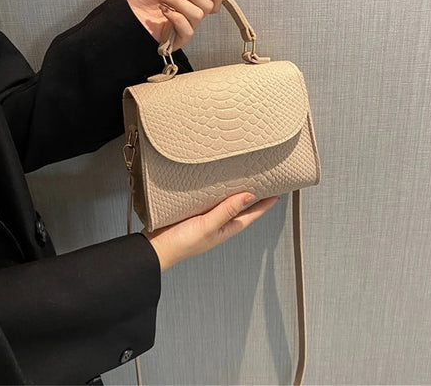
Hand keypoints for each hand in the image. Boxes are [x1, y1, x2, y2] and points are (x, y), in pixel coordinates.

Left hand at [124, 0, 221, 49]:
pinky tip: (163, 10)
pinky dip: (176, 16)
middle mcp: (191, 15)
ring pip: (197, 15)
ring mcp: (186, 27)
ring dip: (178, 1)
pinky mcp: (178, 39)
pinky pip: (187, 29)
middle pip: (207, 5)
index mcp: (192, 1)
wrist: (125, 9)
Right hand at [142, 193, 278, 271]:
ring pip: (226, 204)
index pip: (250, 215)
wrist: (154, 249)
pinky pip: (210, 201)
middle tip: (264, 183)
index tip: (277, 193)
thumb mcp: (207, 226)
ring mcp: (205, 219)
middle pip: (240, 209)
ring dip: (236, 194)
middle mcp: (217, 225)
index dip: (264, 205)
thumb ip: (227, 211)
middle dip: (253, 198)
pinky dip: (217, 193)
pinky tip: (215, 185)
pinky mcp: (193, 214)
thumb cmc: (180, 243)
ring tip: (244, 180)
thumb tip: (249, 196)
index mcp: (225, 230)